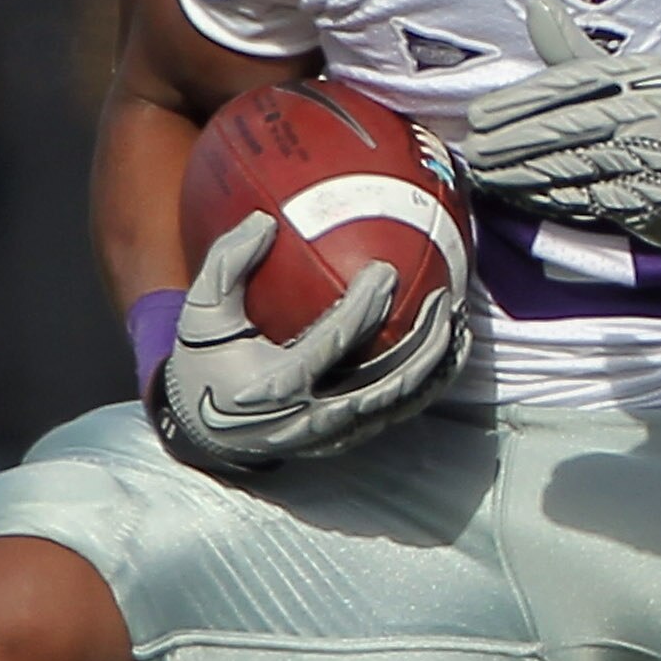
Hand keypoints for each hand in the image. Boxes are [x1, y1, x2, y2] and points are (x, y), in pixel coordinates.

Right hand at [155, 213, 461, 473]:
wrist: (202, 432)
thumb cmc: (204, 361)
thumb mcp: (200, 312)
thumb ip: (228, 264)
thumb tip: (264, 219)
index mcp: (276, 383)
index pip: (332, 343)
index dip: (362, 308)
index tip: (386, 270)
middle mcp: (311, 415)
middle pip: (384, 383)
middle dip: (421, 343)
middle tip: (444, 299)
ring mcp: (333, 434)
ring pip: (399, 404)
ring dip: (435, 366)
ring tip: (460, 324)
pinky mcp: (347, 442)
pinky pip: (398, 414)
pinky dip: (429, 386)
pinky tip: (450, 355)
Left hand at [457, 0, 660, 253]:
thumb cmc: (654, 122)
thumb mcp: (624, 78)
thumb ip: (573, 50)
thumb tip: (535, 5)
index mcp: (645, 76)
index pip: (574, 84)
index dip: (523, 101)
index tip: (481, 115)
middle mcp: (655, 112)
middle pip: (571, 126)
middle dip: (515, 140)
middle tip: (474, 149)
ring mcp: (656, 157)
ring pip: (574, 164)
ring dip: (522, 172)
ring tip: (486, 173)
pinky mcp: (650, 198)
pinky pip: (588, 196)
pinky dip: (547, 197)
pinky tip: (517, 194)